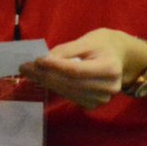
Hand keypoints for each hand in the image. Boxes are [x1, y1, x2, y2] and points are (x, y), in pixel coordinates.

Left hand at [18, 28, 140, 109]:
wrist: (121, 57)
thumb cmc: (104, 44)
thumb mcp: (88, 40)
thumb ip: (67, 50)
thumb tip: (45, 60)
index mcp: (110, 69)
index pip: (77, 71)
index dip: (55, 67)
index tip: (37, 60)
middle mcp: (108, 88)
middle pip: (70, 84)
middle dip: (45, 75)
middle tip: (25, 67)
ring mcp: (102, 100)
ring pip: (68, 92)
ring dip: (46, 83)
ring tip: (29, 72)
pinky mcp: (94, 105)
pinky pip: (70, 97)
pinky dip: (56, 88)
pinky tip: (43, 79)